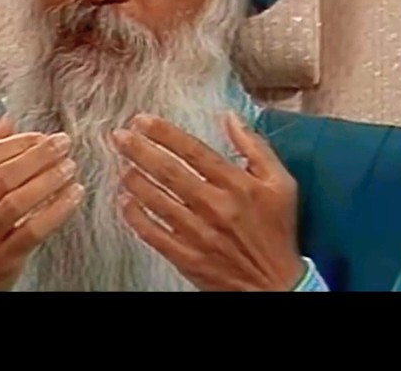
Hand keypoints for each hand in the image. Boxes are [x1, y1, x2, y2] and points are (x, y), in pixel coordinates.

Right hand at [0, 115, 83, 290]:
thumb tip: (6, 122)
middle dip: (38, 156)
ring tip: (69, 167)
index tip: (41, 135)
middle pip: (2, 176)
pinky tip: (73, 195)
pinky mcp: (1, 259)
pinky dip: (56, 211)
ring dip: (48, 180)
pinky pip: (33, 231)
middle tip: (62, 144)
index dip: (17, 142)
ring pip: (17, 202)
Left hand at [113, 113, 304, 291]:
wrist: (275, 284)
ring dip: (133, 179)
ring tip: (121, 164)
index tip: (142, 120)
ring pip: (156, 200)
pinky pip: (152, 233)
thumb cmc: (277, 230)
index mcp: (237, 185)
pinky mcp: (186, 257)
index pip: (193, 151)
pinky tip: (126, 201)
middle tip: (119, 136)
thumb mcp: (281, 183)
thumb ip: (255, 147)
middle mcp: (214, 206)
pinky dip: (135, 216)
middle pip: (168, 172)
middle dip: (139, 150)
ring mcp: (198, 233)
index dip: (164, 133)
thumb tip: (230, 117)